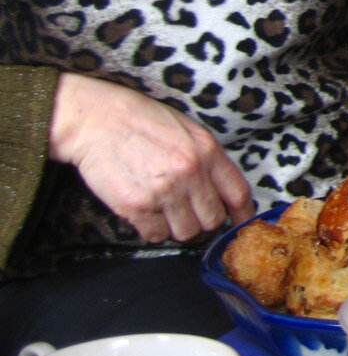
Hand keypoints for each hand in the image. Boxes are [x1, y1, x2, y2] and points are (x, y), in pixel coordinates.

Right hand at [48, 74, 254, 242]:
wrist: (97, 120)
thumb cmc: (142, 121)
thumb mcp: (188, 131)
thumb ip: (207, 160)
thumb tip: (221, 191)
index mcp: (208, 151)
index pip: (238, 194)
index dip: (242, 216)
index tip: (240, 225)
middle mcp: (191, 173)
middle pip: (213, 220)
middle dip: (204, 223)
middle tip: (190, 216)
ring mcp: (164, 191)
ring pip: (186, 232)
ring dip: (178, 228)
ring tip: (166, 213)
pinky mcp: (136, 206)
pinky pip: (156, 236)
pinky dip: (154, 231)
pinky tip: (147, 215)